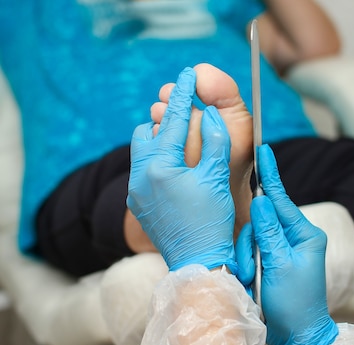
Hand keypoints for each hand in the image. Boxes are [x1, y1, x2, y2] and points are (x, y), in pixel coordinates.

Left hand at [127, 67, 236, 272]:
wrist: (199, 261)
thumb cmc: (211, 221)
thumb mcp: (216, 177)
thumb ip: (214, 141)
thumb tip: (210, 113)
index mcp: (159, 166)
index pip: (172, 120)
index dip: (182, 94)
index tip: (187, 73)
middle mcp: (140, 177)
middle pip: (147, 131)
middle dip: (166, 118)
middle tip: (186, 111)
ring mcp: (136, 192)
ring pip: (141, 150)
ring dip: (158, 139)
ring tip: (180, 140)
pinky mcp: (139, 205)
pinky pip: (142, 170)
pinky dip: (156, 160)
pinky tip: (174, 167)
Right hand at [235, 144, 337, 344]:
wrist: (297, 337)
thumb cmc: (294, 304)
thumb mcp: (280, 266)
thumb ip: (269, 232)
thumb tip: (263, 201)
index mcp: (304, 235)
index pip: (282, 200)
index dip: (270, 176)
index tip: (265, 150)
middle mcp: (293, 238)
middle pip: (260, 221)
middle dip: (249, 243)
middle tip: (251, 268)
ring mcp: (281, 250)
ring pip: (251, 238)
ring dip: (247, 258)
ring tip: (251, 279)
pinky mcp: (269, 262)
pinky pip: (250, 252)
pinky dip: (246, 265)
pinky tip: (250, 280)